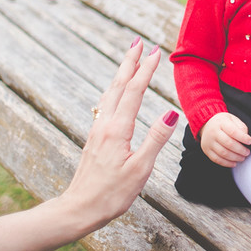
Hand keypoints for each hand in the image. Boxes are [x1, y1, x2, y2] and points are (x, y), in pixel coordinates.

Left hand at [63, 39, 178, 227]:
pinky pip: (106, 105)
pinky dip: (115, 90)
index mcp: (117, 130)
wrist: (79, 208)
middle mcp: (105, 125)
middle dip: (129, 62)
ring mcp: (97, 131)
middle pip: (118, 85)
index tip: (156, 52)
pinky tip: (116, 92)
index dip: (146, 70)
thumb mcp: (140, 169)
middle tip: (138, 42)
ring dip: (121, 73)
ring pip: (110, 94)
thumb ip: (155, 139)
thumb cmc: (111, 194)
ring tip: (130, 59)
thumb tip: (170, 111)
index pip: (134, 91)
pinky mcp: (95, 138)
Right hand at [200, 112, 250, 166]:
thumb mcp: (232, 119)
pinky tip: (234, 163)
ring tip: (242, 158)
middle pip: (228, 143)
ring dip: (235, 157)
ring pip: (223, 153)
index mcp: (221, 123)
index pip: (232, 131)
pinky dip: (227, 163)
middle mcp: (213, 132)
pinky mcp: (206, 150)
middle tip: (247, 152)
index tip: (250, 141)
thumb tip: (246, 137)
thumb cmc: (223, 123)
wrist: (206, 124)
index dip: (242, 138)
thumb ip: (240, 127)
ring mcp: (208, 142)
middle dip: (240, 150)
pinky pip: (216, 159)